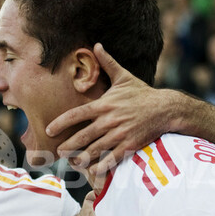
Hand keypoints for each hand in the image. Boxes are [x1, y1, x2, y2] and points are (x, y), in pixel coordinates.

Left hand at [47, 43, 177, 174]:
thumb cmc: (142, 93)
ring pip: (95, 150)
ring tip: (73, 162)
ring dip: (81, 158)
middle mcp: (109, 120)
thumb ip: (108, 63)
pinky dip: (100, 166)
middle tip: (59, 152)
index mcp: (104, 105)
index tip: (49, 130)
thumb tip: (97, 45)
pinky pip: (111, 159)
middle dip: (68, 146)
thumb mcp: (124, 77)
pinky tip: (92, 170)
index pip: (77, 114)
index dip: (61, 123)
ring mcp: (119, 134)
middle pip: (83, 136)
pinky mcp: (129, 146)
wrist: (165, 108)